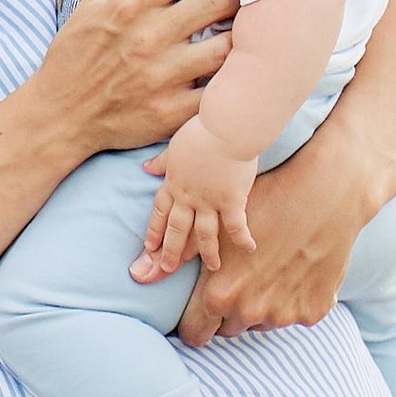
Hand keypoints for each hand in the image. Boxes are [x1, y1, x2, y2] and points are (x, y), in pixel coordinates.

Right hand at [35, 0, 236, 161]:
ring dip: (240, 35)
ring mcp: (162, 76)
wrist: (60, 116)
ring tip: (242, 32)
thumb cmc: (76, 54)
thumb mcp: (93, 2)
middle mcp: (149, 37)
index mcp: (130, 4)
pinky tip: (231, 72)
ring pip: (228, 44)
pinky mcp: (171, 112)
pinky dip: (230, 79)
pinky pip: (219, 92)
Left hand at [134, 119, 255, 277]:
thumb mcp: (175, 146)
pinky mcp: (232, 200)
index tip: (150, 246)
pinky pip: (235, 226)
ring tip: (214, 266)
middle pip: (177, 229)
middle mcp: (189, 196)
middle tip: (168, 269)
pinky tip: (249, 249)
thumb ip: (162, 161)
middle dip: (171, 251)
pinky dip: (242, 239)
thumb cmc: (202, 130)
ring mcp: (209, 201)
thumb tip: (146, 168)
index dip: (154, 230)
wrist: (225, 127)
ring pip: (204, 234)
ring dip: (208, 253)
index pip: (160, 211)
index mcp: (174, 182)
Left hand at [174, 110, 378, 346]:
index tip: (203, 310)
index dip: (196, 320)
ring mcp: (284, 316)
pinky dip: (293, 301)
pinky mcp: (313, 312)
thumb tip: (136, 275)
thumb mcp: (216, 225)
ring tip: (270, 272)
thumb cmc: (264, 200)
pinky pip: (294, 316)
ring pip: (261, 323)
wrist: (327, 192)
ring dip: (262, 306)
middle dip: (229, 311)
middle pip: (228, 329)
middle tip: (240, 281)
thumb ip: (176, 254)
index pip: (194, 332)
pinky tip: (296, 272)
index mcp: (219, 296)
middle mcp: (249, 313)